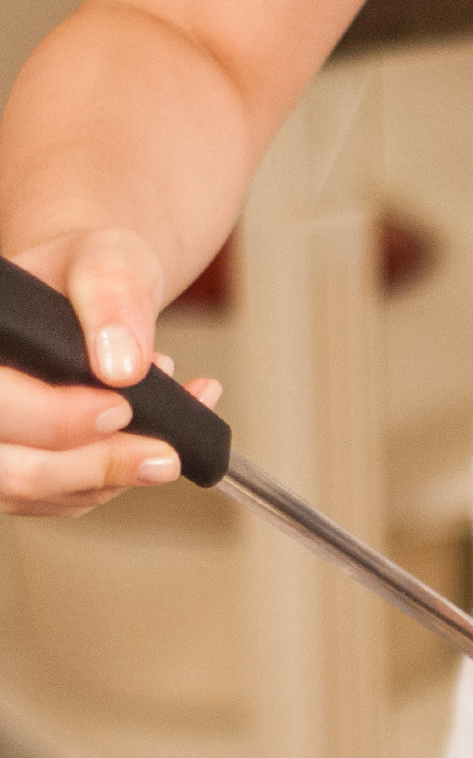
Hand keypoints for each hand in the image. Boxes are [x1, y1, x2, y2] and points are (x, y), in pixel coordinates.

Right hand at [1, 228, 220, 516]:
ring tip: (172, 443)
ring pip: (36, 491)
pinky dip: (120, 481)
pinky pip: (66, 497)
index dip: (53, 417)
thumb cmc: (90, 273)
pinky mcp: (27, 467)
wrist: (95, 294)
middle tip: (164, 455)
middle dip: (91, 467)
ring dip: (113, 478)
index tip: (120, 407)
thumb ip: (111, 298)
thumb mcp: (105, 259)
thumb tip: (122, 368)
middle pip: (10, 468)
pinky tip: (161, 446)